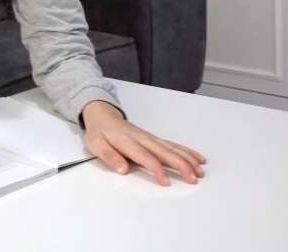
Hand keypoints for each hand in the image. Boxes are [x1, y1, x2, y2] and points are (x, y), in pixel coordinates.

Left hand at [82, 101, 206, 185]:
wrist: (102, 114)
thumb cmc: (98, 132)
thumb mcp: (95, 144)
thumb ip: (109, 156)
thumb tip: (123, 169)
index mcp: (127, 141)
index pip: (145, 157)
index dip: (156, 169)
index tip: (166, 182)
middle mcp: (142, 139)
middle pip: (164, 152)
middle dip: (180, 165)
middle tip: (194, 179)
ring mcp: (150, 138)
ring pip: (172, 148)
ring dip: (187, 159)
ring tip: (201, 172)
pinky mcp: (154, 139)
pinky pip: (173, 145)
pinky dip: (187, 151)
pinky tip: (198, 159)